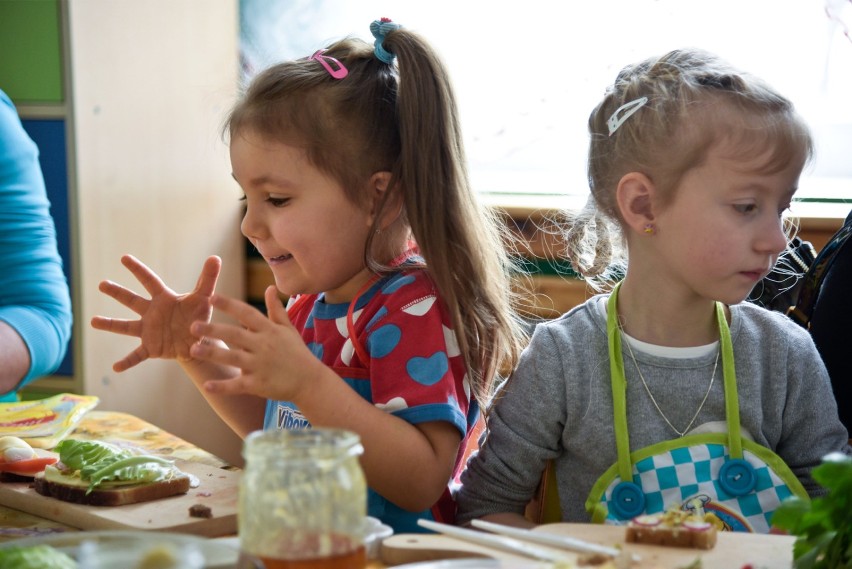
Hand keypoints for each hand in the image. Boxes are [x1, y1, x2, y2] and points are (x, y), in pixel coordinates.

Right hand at [91, 255, 220, 371]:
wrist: (198, 340)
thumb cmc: (198, 315)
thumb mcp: (204, 297)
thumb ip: (208, 278)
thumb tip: (215, 257)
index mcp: (164, 298)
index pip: (149, 280)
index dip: (138, 269)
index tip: (124, 258)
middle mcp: (152, 312)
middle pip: (132, 300)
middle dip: (117, 292)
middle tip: (101, 284)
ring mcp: (149, 330)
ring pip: (126, 326)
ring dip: (111, 324)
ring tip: (93, 321)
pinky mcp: (152, 348)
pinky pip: (136, 355)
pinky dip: (127, 361)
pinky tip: (115, 367)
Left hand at [189, 285, 325, 401]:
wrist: (310, 381)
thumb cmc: (297, 353)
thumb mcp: (288, 329)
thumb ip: (275, 309)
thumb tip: (269, 288)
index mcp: (269, 330)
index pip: (247, 313)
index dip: (229, 305)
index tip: (211, 297)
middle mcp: (264, 346)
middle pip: (235, 335)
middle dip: (214, 330)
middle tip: (192, 326)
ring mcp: (260, 366)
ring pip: (233, 358)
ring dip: (213, 354)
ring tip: (192, 351)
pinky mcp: (259, 384)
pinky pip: (238, 385)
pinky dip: (223, 387)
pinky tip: (207, 386)